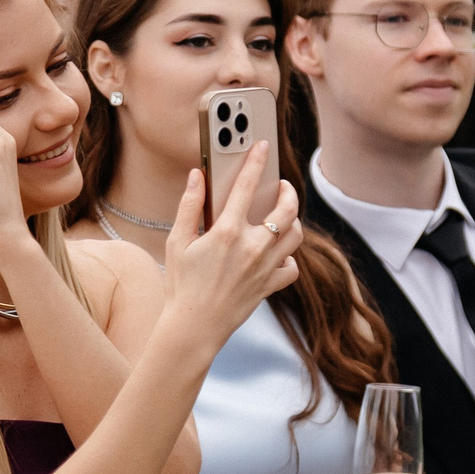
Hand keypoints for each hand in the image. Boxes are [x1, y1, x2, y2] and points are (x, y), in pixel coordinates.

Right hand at [158, 154, 300, 350]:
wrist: (193, 327)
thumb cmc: (181, 284)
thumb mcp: (177, 242)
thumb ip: (189, 206)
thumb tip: (197, 176)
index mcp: (226, 232)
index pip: (247, 185)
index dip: (256, 161)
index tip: (262, 146)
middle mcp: (252, 246)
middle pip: (287, 208)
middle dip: (289, 191)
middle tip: (282, 186)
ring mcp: (264, 267)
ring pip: (296, 234)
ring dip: (294, 220)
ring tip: (284, 214)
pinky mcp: (270, 286)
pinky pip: (292, 267)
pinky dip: (289, 258)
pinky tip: (278, 253)